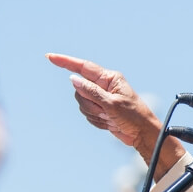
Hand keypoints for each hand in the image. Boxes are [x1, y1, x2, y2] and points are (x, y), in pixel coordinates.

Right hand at [46, 53, 183, 175]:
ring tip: (110, 119)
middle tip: (106, 112)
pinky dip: (96, 121)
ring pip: (82, 104)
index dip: (65, 62)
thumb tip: (73, 79)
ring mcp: (101, 98)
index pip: (83, 67)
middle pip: (79, 90)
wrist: (142, 134)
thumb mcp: (112, 104)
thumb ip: (91, 91)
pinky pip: (87, 114)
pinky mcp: (100, 110)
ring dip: (94, 114)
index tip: (50, 57)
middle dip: (89, 104)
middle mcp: (103, 86)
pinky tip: (110, 124)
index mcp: (109, 78)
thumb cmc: (133, 116)